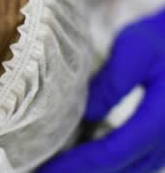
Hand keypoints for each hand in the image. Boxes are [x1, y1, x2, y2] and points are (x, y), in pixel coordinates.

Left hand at [39, 7, 164, 172]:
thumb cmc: (161, 40)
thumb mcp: (136, 49)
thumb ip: (113, 83)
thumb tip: (85, 114)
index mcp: (161, 116)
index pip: (113, 151)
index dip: (78, 164)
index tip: (47, 169)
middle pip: (121, 168)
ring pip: (130, 170)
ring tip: (57, 171)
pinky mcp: (163, 142)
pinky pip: (136, 163)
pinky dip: (109, 166)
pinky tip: (81, 162)